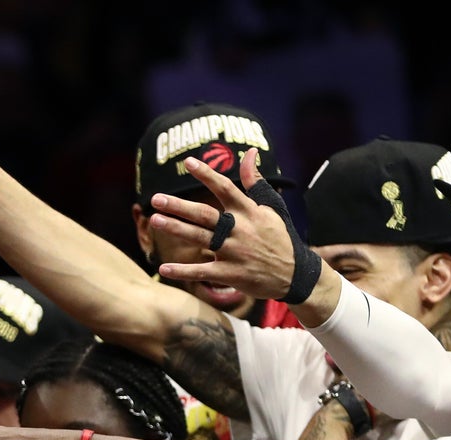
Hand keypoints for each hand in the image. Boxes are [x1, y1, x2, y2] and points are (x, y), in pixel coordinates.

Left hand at [148, 149, 299, 299]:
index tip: (188, 162)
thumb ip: (256, 182)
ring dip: (176, 229)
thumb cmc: (279, 238)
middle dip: (179, 206)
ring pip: (199, 238)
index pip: (225, 188)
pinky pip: (202, 272)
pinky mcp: (231, 274)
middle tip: (156, 198)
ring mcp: (234, 253)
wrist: (296, 275)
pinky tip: (163, 268)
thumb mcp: (272, 208)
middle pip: (205, 215)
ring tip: (154, 220)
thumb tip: (250, 152)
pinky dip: (182, 271)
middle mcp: (239, 230)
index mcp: (249, 212)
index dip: (207, 175)